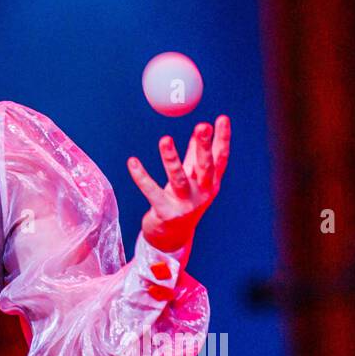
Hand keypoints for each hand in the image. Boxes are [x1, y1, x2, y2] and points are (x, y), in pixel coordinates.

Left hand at [127, 114, 230, 252]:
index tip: (222, 118)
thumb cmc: (184, 201)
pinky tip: (132, 162)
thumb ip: (194, 156)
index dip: (222, 139)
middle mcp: (201, 194)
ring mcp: (184, 205)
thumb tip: (200, 131)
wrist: (172, 237)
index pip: (220, 159)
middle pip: (204, 168)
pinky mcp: (165, 212)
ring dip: (171, 159)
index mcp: (210, 184)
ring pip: (178, 179)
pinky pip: (151, 191)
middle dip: (203, 147)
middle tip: (201, 126)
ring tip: (165, 139)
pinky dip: (141, 176)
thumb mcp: (192, 179)